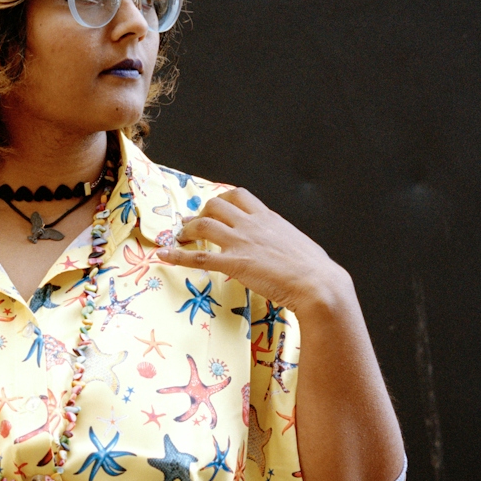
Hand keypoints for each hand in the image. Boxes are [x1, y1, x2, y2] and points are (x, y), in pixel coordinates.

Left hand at [154, 187, 349, 316]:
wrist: (318, 285)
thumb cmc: (313, 269)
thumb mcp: (296, 243)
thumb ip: (280, 238)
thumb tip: (278, 243)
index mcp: (268, 217)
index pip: (238, 195)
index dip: (220, 200)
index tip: (213, 209)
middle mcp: (251, 224)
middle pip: (215, 204)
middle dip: (200, 212)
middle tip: (193, 225)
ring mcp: (241, 242)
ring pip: (203, 224)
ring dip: (187, 230)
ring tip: (180, 238)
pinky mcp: (234, 264)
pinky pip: (199, 257)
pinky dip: (177, 255)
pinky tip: (163, 255)